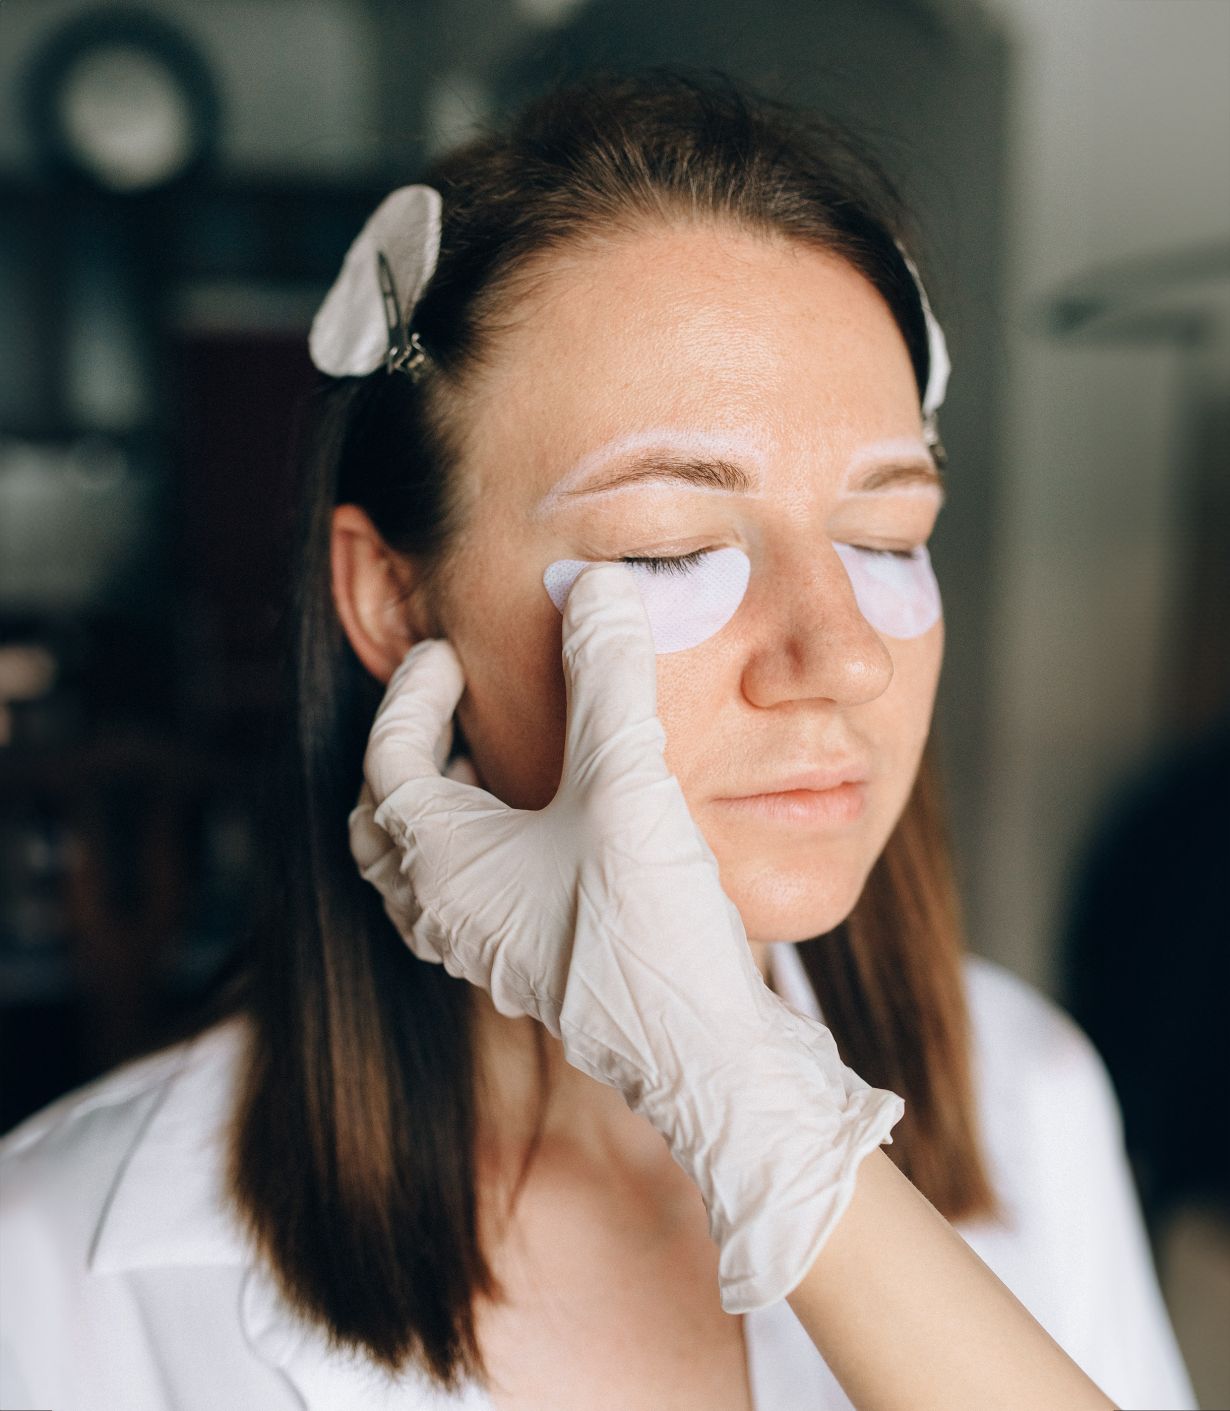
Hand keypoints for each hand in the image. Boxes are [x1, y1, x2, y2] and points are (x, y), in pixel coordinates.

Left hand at [349, 562, 903, 1310]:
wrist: (706, 1056)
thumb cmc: (647, 926)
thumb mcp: (625, 778)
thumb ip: (607, 674)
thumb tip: (599, 584)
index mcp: (438, 860)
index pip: (389, 756)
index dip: (412, 692)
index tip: (450, 651)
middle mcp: (444, 910)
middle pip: (379, 824)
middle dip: (403, 757)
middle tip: (447, 712)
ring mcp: (484, 949)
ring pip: (417, 869)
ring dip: (435, 809)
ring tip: (489, 765)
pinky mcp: (531, 968)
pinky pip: (465, 899)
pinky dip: (476, 851)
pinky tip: (544, 832)